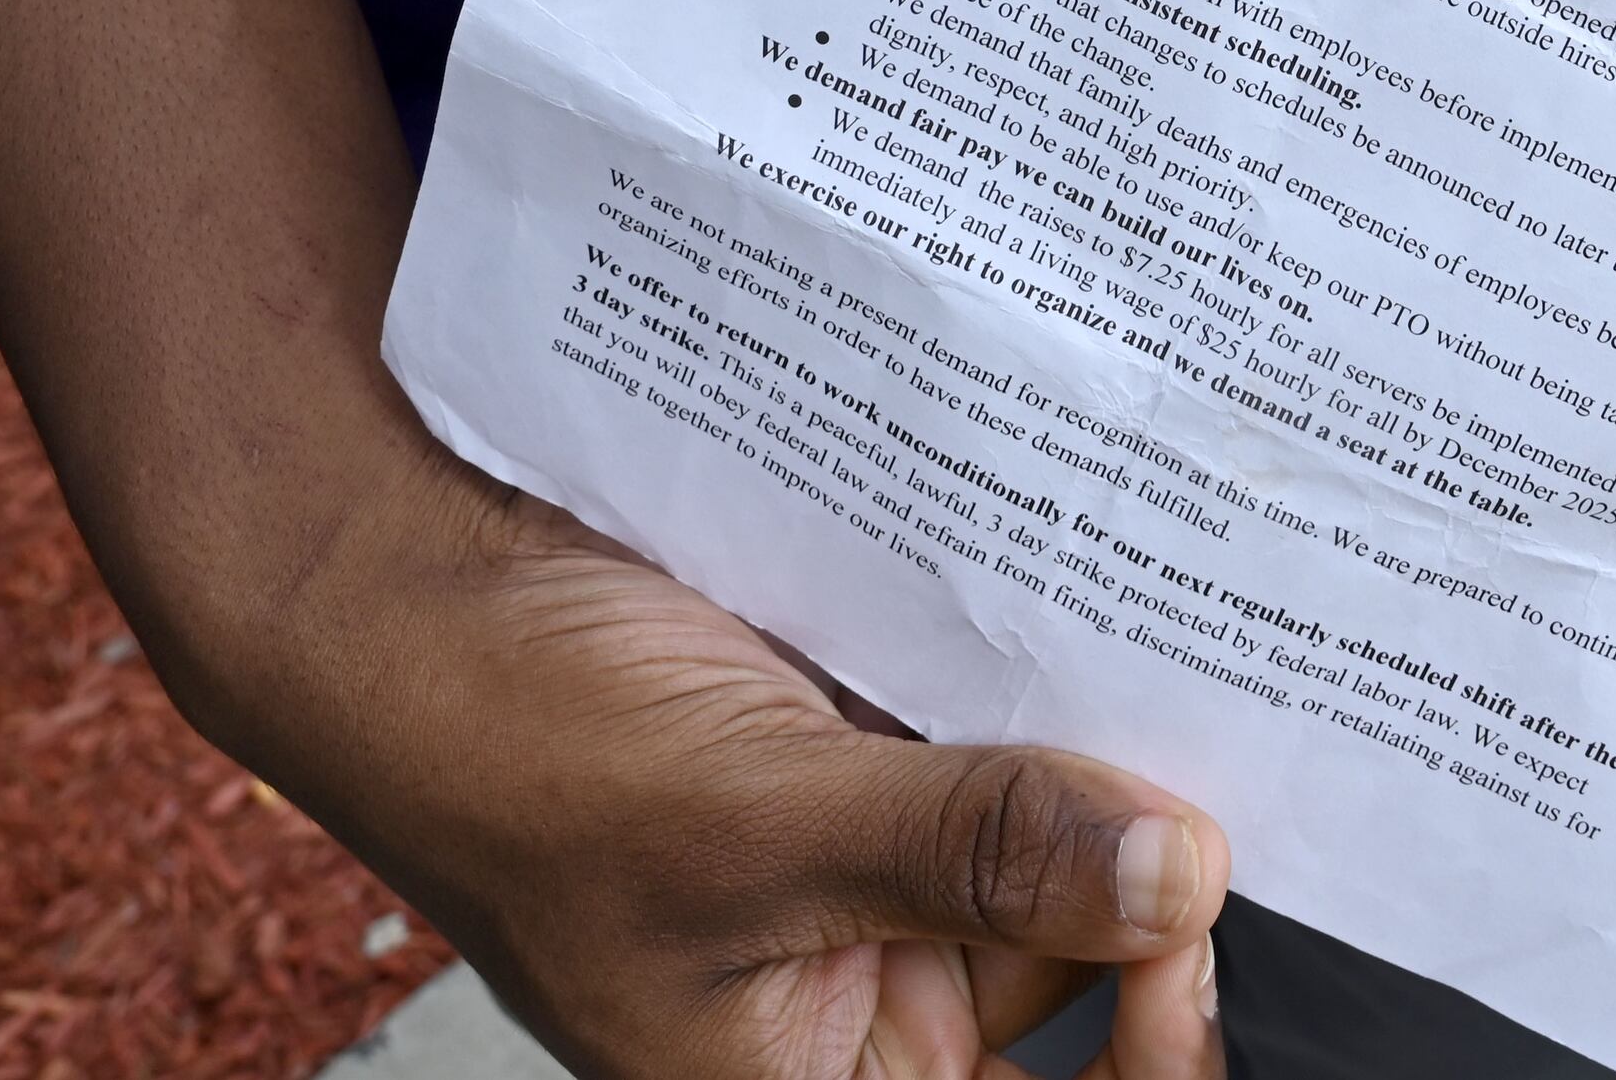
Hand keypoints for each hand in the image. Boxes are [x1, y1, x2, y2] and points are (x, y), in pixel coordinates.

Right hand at [184, 454, 1227, 1079]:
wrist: (404, 581)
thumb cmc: (502, 751)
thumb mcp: (744, 826)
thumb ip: (967, 855)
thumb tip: (1176, 874)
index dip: (1162, 1038)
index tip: (1193, 904)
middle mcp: (867, 1000)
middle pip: (1093, 974)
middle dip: (1160, 875)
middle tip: (1211, 759)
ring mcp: (879, 868)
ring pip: (1066, 838)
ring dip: (1111, 759)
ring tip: (1156, 659)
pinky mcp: (878, 748)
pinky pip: (1011, 734)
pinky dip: (1051, 680)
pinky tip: (1083, 607)